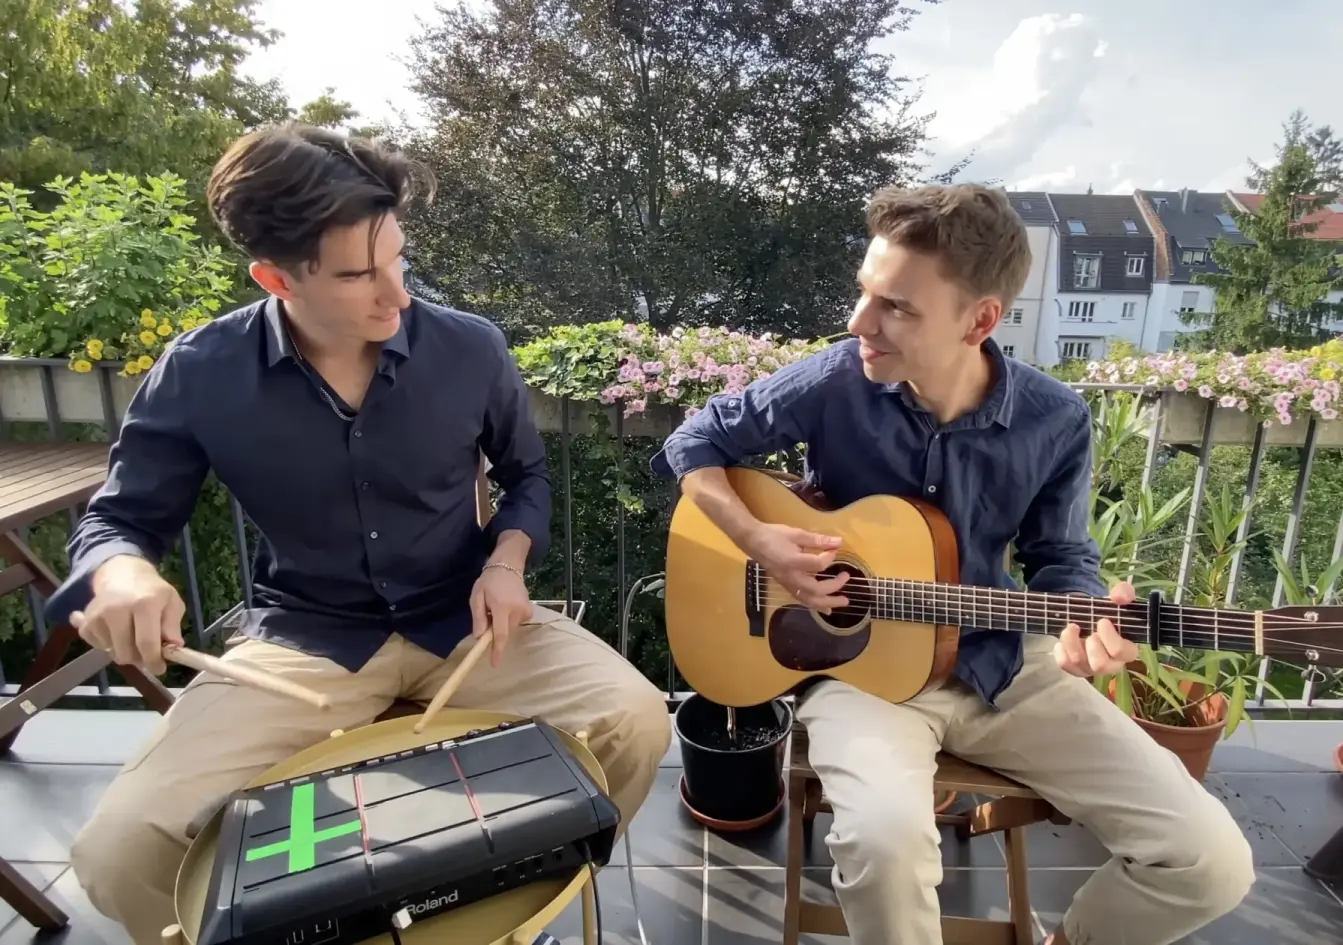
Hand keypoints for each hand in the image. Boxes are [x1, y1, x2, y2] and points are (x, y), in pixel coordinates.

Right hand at [73, 555, 184, 675]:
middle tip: (147, 651)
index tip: (160, 668)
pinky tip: (117, 631)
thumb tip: (174, 647)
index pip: (146, 643)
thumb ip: (174, 625)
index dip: (153, 661)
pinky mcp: (86, 622)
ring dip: (125, 650)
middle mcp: (117, 610)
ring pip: (113, 653)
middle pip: (126, 653)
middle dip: (139, 658)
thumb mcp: (172, 602)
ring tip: (132, 634)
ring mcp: (98, 616)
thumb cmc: (151, 590)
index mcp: (143, 604)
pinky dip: (109, 645)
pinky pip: (98, 647)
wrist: (121, 573)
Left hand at [469, 563, 531, 666]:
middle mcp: (517, 610)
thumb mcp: (477, 597)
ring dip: (502, 624)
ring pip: (511, 628)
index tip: (495, 664)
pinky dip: (509, 619)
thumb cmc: (489, 582)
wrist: (508, 567)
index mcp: (502, 607)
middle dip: (495, 631)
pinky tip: (506, 606)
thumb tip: (479, 637)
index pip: (500, 634)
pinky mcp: (529, 610)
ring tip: (497, 607)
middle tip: (488, 616)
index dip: (497, 651)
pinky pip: (517, 622)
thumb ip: (478, 617)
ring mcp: (525, 610)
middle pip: (505, 632)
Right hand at [745, 522, 848, 613]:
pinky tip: (826, 608)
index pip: (819, 565)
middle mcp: (792, 578)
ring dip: (828, 602)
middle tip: (846, 577)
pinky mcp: (786, 587)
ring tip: (843, 602)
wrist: (753, 542)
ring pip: (810, 600)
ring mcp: (788, 585)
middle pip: (817, 590)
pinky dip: (816, 605)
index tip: (834, 548)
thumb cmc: (774, 535)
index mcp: (794, 562)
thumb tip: (839, 542)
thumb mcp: (796, 534)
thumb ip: (818, 540)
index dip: (830, 556)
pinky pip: (803, 600)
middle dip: (834, 587)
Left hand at [1053, 580, 1137, 677]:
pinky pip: (1065, 664)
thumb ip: (1124, 593)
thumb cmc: (1109, 612)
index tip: (1102, 621)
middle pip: (1100, 665)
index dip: (1109, 637)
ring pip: (1079, 662)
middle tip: (1089, 631)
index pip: (1121, 652)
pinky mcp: (1076, 669)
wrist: (1091, 618)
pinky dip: (1061, 650)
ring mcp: (1092, 668)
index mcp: (1127, 650)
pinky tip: (1063, 640)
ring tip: (1072, 627)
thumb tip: (1119, 597)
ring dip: (1071, 641)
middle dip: (1091, 644)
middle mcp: (1111, 664)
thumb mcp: (1119, 598)